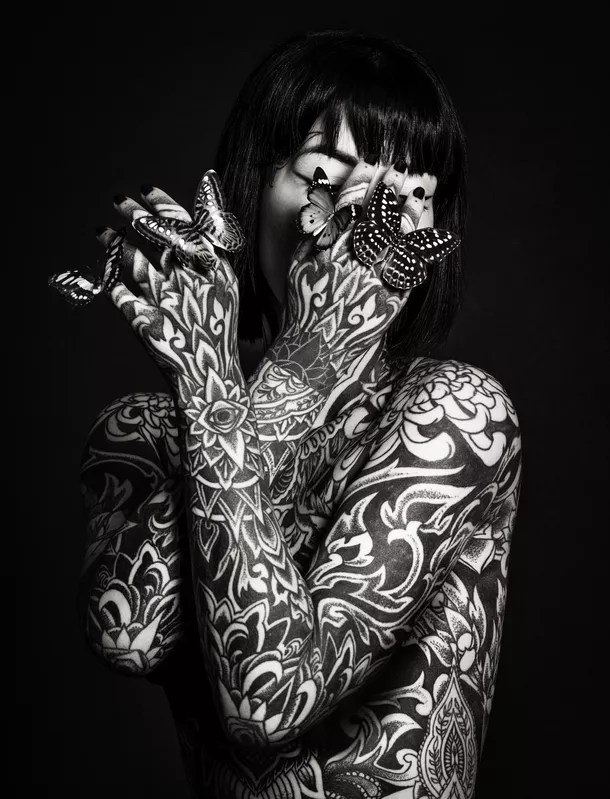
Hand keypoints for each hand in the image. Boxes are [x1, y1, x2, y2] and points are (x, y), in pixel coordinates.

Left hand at [100, 172, 242, 399]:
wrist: (212, 378)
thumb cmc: (219, 332)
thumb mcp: (226, 289)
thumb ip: (211, 256)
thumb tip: (199, 222)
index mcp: (211, 270)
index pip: (183, 226)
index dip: (163, 204)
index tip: (146, 189)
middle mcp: (187, 280)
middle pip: (156, 237)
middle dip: (135, 214)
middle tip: (119, 199)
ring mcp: (163, 301)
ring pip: (133, 260)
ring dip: (115, 242)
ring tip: (102, 230)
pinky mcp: (142, 322)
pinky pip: (118, 292)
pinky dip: (108, 277)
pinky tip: (102, 268)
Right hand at [282, 160, 457, 373]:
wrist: (315, 350)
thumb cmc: (304, 304)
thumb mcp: (299, 265)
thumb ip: (314, 233)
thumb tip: (324, 201)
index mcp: (330, 253)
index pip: (349, 208)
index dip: (362, 182)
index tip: (372, 163)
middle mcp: (354, 266)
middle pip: (378, 219)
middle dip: (390, 190)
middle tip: (402, 167)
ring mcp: (376, 285)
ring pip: (399, 243)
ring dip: (411, 215)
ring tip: (418, 194)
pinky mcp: (392, 304)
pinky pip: (410, 273)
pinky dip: (420, 252)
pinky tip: (428, 234)